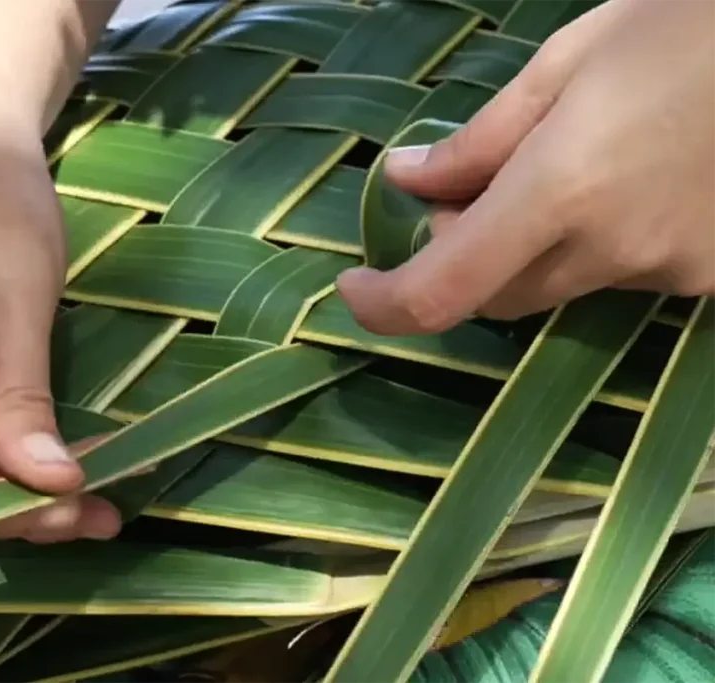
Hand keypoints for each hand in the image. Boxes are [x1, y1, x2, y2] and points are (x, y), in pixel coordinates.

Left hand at [337, 0, 714, 334]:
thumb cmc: (688, 25)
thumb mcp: (569, 61)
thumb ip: (480, 138)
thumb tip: (407, 182)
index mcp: (562, 189)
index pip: (444, 290)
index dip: (385, 305)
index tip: (355, 285)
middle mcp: (613, 248)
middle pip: (496, 295)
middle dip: (462, 258)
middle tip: (464, 194)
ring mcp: (672, 272)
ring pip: (561, 285)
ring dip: (534, 247)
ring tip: (569, 163)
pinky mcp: (712, 278)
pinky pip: (624, 276)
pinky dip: (599, 243)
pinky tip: (630, 180)